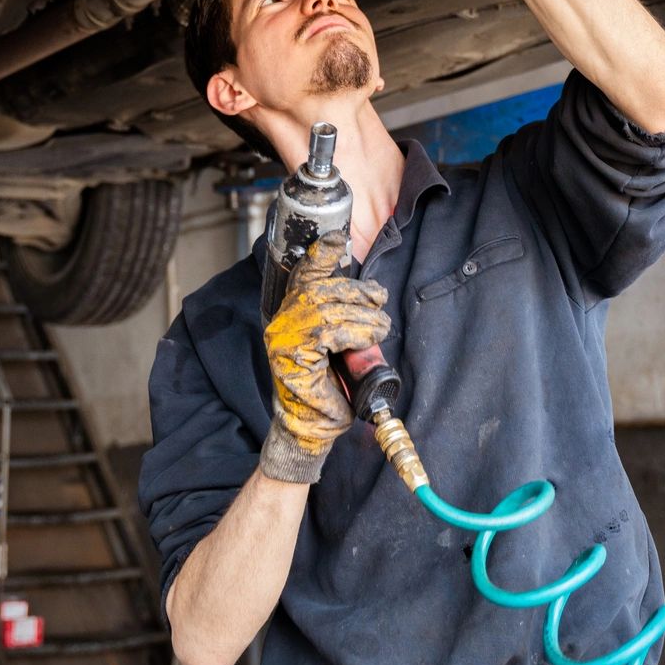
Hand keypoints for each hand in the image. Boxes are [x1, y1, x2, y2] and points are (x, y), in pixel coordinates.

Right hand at [260, 233, 391, 483]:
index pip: (303, 274)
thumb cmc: (329, 385)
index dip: (320, 254)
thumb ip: (345, 316)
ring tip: (381, 327)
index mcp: (292, 313)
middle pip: (320, 288)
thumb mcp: (341, 343)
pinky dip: (355, 332)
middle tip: (380, 302)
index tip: (337, 239)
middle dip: (357, 290)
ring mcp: (283, 340)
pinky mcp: (291, 358)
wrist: (314, 425)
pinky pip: (328, 332)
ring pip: (327, 309)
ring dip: (363, 315)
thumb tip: (372, 294)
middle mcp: (282, 322)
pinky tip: (368, 338)